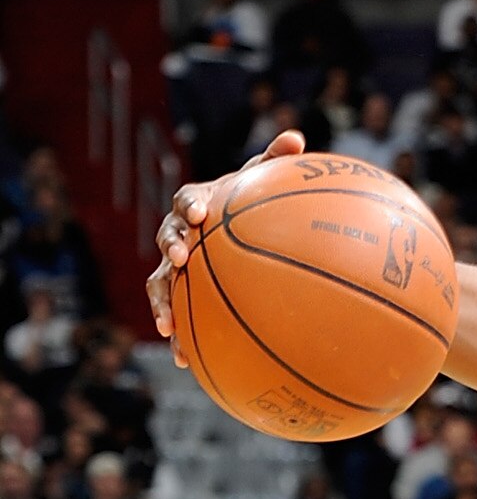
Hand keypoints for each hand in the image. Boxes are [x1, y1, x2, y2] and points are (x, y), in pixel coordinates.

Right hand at [148, 130, 305, 362]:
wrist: (225, 226)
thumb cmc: (244, 200)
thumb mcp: (259, 180)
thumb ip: (273, 161)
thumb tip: (296, 137)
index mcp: (195, 205)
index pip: (187, 201)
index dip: (189, 207)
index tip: (199, 214)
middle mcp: (178, 233)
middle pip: (165, 238)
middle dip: (170, 248)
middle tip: (179, 259)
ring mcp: (174, 265)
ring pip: (158, 282)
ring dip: (161, 302)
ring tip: (167, 325)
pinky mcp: (178, 292)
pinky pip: (174, 313)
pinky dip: (177, 335)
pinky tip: (184, 361)